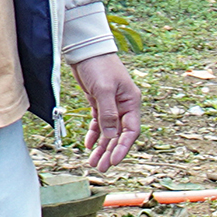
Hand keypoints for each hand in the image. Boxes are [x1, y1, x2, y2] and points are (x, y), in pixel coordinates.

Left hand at [71, 52, 143, 172]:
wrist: (86, 49)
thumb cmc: (99, 65)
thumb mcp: (104, 90)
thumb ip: (107, 114)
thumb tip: (110, 136)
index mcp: (131, 102)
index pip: (131, 130)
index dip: (123, 147)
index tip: (113, 161)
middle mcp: (124, 106)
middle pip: (119, 134)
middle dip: (110, 152)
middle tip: (101, 167)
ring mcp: (111, 105)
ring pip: (108, 131)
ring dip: (101, 147)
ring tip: (93, 162)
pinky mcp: (99, 102)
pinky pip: (99, 123)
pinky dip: (94, 134)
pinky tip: (89, 145)